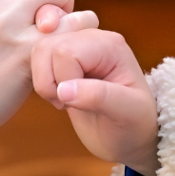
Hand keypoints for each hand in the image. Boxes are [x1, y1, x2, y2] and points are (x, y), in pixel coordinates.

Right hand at [31, 28, 158, 175]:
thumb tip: (63, 89)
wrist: (131, 136)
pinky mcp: (65, 60)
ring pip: (39, 50)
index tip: (82, 102)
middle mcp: (92, 39)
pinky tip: (60, 96)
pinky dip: (41, 81)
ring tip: (63, 100)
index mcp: (110, 45)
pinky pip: (38, 59)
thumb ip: (99, 97)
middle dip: (50, 81)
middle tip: (69, 103)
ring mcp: (77, 47)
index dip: (64, 80)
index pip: (67, 52)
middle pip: (48, 47)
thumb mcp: (128, 112)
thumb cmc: (136, 123)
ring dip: (43, 81)